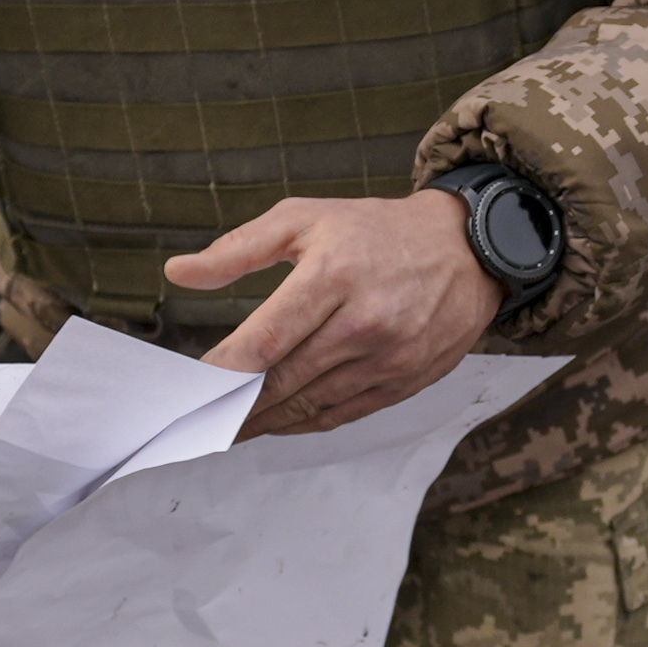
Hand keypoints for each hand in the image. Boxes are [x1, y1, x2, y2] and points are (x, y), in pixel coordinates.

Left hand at [179, 190, 497, 436]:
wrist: (468, 250)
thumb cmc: (378, 232)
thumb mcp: (305, 219)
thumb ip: (238, 249)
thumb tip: (179, 273)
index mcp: (335, 274)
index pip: (266, 339)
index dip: (223, 370)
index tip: (193, 383)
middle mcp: (365, 322)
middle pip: (284, 380)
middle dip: (235, 405)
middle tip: (200, 419)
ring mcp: (389, 358)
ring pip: (311, 405)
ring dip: (265, 421)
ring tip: (229, 427)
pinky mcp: (405, 381)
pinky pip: (343, 415)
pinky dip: (304, 424)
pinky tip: (277, 422)